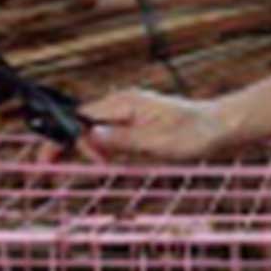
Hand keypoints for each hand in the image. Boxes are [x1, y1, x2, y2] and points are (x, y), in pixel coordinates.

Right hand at [38, 88, 242, 164]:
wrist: (223, 128)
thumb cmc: (194, 135)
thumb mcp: (157, 143)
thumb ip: (121, 140)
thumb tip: (89, 136)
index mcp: (123, 104)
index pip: (80, 119)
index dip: (64, 140)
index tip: (52, 163)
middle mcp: (124, 104)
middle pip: (83, 123)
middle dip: (66, 144)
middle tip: (47, 166)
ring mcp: (132, 112)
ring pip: (97, 130)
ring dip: (88, 149)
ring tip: (75, 166)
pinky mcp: (141, 123)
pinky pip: (114, 136)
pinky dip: (106, 149)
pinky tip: (107, 163)